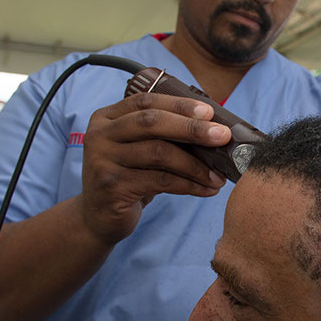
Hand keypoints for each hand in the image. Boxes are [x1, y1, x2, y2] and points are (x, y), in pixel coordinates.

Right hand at [80, 91, 231, 244]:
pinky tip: (206, 190)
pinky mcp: (112, 186)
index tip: (210, 112)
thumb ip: (162, 135)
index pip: (146, 102)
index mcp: (107, 117)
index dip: (179, 105)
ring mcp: (102, 160)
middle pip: (151, 123)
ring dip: (195, 165)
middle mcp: (100, 134)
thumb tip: (214, 129)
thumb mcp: (139, 151)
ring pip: (159, 153)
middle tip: (222, 136)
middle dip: (191, 128)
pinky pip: (160, 181)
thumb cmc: (129, 178)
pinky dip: (189, 185)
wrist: (99, 218)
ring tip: (218, 175)